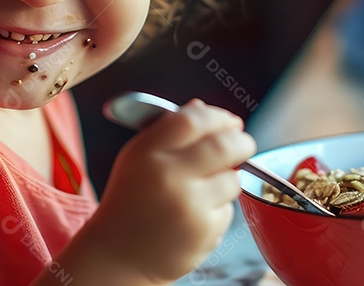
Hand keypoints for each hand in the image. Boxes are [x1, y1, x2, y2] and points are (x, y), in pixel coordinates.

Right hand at [84, 99, 256, 283]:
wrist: (120, 256)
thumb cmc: (131, 200)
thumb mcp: (138, 158)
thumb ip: (169, 131)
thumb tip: (202, 107)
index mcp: (147, 152)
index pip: (192, 121)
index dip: (217, 116)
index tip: (229, 121)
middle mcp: (168, 177)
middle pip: (224, 145)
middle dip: (241, 142)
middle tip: (243, 143)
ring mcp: (189, 206)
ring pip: (232, 179)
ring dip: (226, 180)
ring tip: (201, 191)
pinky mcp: (204, 231)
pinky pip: (228, 210)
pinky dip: (217, 210)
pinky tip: (193, 217)